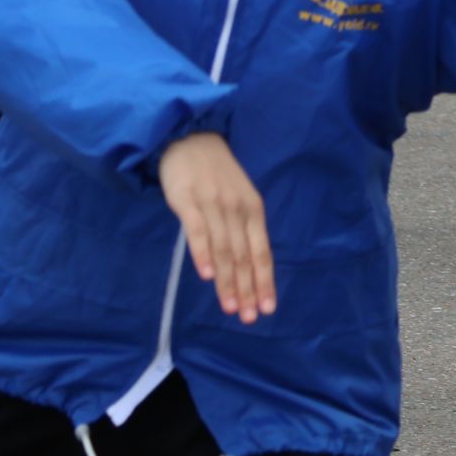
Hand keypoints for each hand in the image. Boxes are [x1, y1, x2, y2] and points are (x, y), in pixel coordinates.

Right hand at [158, 132, 275, 322]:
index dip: (264, 280)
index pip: (261, 251)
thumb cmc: (216, 172)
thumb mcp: (238, 196)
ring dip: (227, 281)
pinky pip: (197, 231)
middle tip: (249, 318)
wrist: (190, 137)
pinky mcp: (188, 200)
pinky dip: (202, 254)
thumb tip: (245, 267)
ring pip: (223, 249)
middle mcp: (237, 208)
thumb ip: (241, 227)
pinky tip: (206, 275)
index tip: (268, 308)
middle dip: (247, 289)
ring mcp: (213, 204)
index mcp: (253, 208)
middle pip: (244, 255)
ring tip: (231, 307)